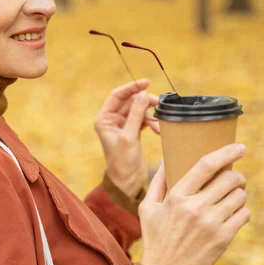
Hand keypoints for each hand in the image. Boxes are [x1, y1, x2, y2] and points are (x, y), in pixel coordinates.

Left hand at [94, 79, 158, 199]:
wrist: (127, 182)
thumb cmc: (122, 163)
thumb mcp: (129, 137)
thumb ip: (136, 115)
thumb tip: (143, 94)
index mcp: (104, 119)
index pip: (117, 96)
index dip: (131, 87)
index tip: (146, 82)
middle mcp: (112, 121)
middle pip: (131, 102)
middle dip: (145, 103)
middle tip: (159, 106)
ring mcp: (123, 126)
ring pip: (139, 110)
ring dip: (151, 115)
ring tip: (159, 124)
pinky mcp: (133, 132)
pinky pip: (144, 119)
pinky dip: (152, 122)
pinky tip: (158, 129)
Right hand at [139, 144, 249, 264]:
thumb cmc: (154, 238)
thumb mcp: (147, 207)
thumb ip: (158, 181)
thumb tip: (168, 158)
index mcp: (176, 197)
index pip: (206, 165)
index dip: (226, 152)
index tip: (239, 147)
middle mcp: (195, 208)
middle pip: (229, 179)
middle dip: (236, 176)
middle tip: (234, 180)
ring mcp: (211, 224)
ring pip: (240, 196)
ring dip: (238, 194)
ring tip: (230, 199)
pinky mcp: (222, 238)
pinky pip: (244, 214)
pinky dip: (242, 212)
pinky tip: (232, 215)